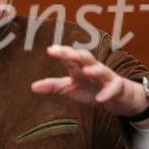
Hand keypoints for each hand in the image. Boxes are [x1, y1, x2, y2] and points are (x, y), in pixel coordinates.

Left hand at [31, 45, 148, 118]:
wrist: (115, 97)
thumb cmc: (89, 88)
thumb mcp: (69, 87)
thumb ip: (52, 85)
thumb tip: (32, 87)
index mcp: (78, 66)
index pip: (69, 56)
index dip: (61, 52)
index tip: (50, 50)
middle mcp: (91, 68)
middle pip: (85, 57)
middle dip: (76, 54)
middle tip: (67, 53)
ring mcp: (105, 77)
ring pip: (101, 69)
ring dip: (94, 69)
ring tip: (85, 71)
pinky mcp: (116, 87)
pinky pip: (113, 88)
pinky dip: (107, 93)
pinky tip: (100, 98)